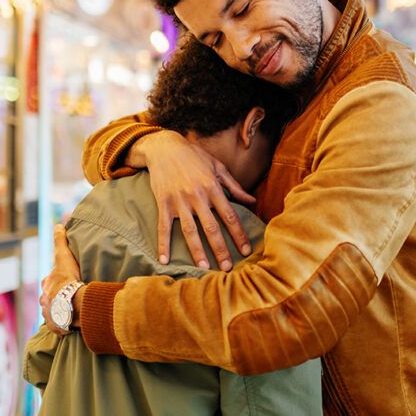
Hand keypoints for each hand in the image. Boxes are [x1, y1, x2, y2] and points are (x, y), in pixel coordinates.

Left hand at [40, 224, 81, 334]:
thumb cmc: (67, 279)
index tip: (65, 280)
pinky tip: (71, 322)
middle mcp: (44, 300)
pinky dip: (64, 323)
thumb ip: (60, 240)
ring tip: (71, 311)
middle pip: (49, 297)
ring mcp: (49, 314)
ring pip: (53, 311)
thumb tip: (57, 225)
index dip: (56, 280)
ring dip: (60, 311)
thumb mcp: (63, 256)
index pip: (49, 281)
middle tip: (69, 296)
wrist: (71, 303)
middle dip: (56, 297)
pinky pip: (59, 325)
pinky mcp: (56, 326)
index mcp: (46, 285)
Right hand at [132, 130, 254, 270]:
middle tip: (227, 268)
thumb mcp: (218, 167)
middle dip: (220, 249)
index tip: (246, 250)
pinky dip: (163, 244)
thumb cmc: (194, 157)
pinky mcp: (163, 202)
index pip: (229, 215)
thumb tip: (252, 201)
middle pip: (211, 227)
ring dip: (196, 250)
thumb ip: (234, 186)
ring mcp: (179, 200)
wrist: (164, 146)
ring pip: (189, 230)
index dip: (239, 234)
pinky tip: (164, 259)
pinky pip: (163, 226)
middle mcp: (197, 195)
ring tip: (203, 268)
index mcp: (213, 187)